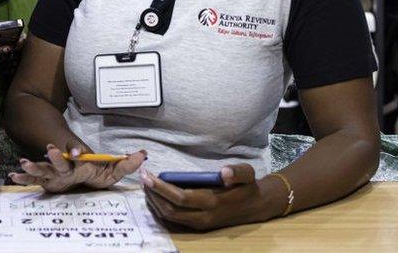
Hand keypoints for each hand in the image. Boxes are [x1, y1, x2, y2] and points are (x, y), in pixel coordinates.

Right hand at [9, 142, 145, 192]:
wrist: (78, 171)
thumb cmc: (94, 172)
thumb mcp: (112, 171)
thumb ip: (126, 164)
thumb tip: (143, 155)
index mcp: (81, 164)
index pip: (80, 157)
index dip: (78, 153)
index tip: (78, 152)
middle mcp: (66, 168)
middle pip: (60, 162)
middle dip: (56, 157)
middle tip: (51, 149)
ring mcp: (55, 174)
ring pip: (44, 169)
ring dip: (35, 166)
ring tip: (24, 163)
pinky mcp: (47, 182)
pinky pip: (34, 181)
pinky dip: (24, 179)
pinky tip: (14, 177)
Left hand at [141, 164, 279, 230]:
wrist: (255, 206)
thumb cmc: (248, 187)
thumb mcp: (248, 174)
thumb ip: (237, 172)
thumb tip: (224, 172)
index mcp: (213, 202)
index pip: (180, 198)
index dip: (161, 188)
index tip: (147, 175)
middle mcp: (203, 217)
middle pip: (169, 210)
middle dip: (152, 194)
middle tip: (142, 177)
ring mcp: (199, 223)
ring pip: (169, 216)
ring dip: (154, 201)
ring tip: (145, 185)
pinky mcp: (197, 225)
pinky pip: (173, 219)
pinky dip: (160, 208)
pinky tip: (154, 195)